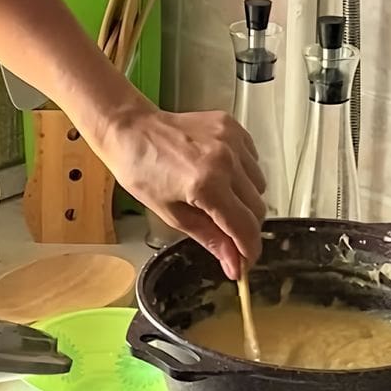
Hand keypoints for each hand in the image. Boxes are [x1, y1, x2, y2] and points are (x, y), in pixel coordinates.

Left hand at [93, 106, 266, 276]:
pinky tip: (220, 174)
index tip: (244, 263)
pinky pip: (253, 160)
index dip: (249, 251)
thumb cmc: (141, 170)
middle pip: (258, 208)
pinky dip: (243, 173)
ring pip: (259, 185)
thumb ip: (210, 239)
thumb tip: (233, 263)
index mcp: (207, 184)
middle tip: (226, 234)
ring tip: (217, 196)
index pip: (246, 227)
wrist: (131, 131)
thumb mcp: (172, 214)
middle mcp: (224, 160)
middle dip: (244, 228)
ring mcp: (231, 140)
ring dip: (245, 199)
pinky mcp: (232, 126)